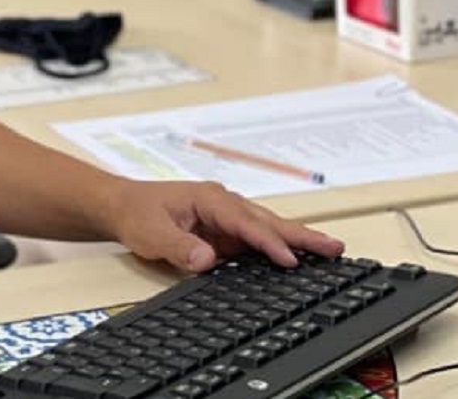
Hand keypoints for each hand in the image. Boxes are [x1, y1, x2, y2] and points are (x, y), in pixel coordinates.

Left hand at [107, 180, 344, 271]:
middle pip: (267, 221)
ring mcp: (225, 217)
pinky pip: (256, 239)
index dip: (269, 242)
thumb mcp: (151, 232)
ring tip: (329, 251)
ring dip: (297, 239)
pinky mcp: (224, 231)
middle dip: (301, 235)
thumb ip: (178, 246)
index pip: (246, 223)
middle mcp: (223, 204)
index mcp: (209, 199)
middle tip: (334, 248)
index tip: (289, 259)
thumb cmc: (137, 213)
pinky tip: (297, 258)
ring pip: (267, 228)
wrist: (122, 207)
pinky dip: (278, 246)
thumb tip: (207, 259)